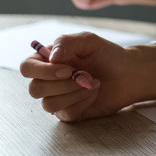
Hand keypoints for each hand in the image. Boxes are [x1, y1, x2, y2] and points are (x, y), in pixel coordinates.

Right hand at [20, 33, 155, 121]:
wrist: (128, 74)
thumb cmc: (107, 55)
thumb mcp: (89, 41)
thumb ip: (67, 42)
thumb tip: (50, 57)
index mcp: (47, 61)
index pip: (27, 68)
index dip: (43, 71)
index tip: (67, 69)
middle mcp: (48, 80)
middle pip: (35, 90)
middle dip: (63, 84)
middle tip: (85, 76)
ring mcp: (57, 98)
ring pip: (48, 105)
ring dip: (74, 94)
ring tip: (93, 84)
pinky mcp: (69, 113)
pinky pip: (65, 114)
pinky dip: (82, 103)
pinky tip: (94, 94)